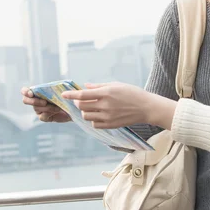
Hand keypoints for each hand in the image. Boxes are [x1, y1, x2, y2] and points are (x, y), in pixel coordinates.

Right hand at [20, 87, 70, 122]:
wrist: (74, 106)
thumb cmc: (66, 94)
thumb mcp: (61, 88)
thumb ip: (55, 86)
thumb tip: (54, 85)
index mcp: (37, 91)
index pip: (25, 91)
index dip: (25, 92)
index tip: (31, 93)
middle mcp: (36, 100)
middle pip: (26, 100)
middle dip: (34, 101)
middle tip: (45, 102)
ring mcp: (39, 109)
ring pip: (36, 108)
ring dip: (47, 107)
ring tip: (58, 106)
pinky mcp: (44, 117)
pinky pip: (42, 116)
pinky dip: (49, 113)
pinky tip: (57, 110)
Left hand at [61, 82, 176, 128]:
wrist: (145, 107)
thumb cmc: (132, 93)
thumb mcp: (116, 85)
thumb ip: (99, 86)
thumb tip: (85, 86)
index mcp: (106, 93)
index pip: (83, 95)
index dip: (71, 95)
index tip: (63, 95)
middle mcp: (105, 105)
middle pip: (82, 106)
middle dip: (79, 103)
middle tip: (81, 99)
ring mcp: (108, 117)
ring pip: (87, 116)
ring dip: (85, 111)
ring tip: (91, 107)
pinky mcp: (110, 125)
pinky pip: (94, 124)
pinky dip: (93, 119)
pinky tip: (98, 114)